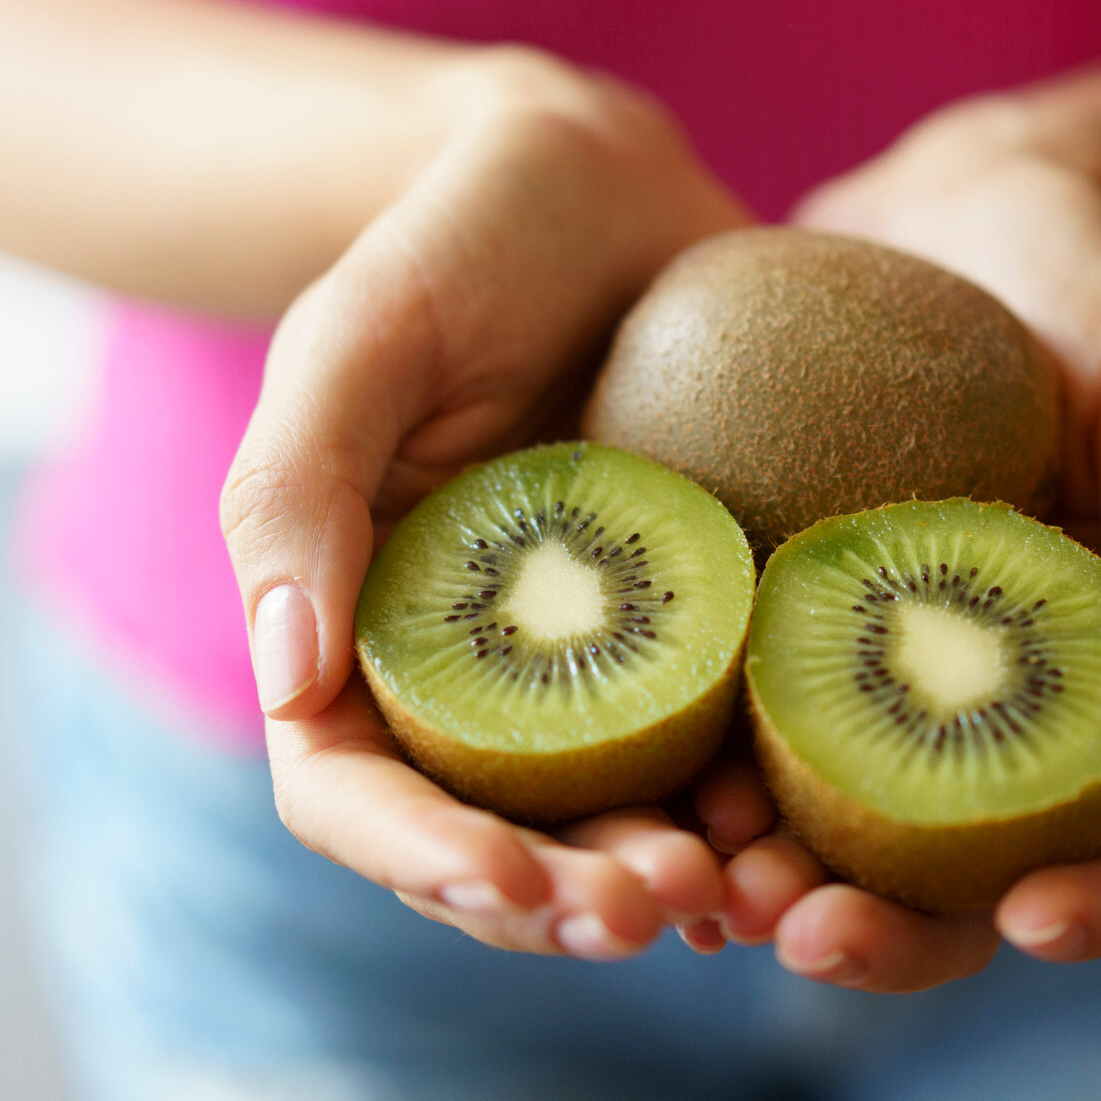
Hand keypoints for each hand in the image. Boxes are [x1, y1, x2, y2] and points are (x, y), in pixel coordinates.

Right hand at [222, 48, 754, 957]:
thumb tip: (286, 676)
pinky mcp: (705, 639)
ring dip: (677, 885)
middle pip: (498, 845)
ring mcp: (597, 671)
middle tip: (665, 908)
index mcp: (361, 634)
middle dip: (570, 902)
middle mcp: (477, 682)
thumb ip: (298, 490)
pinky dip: (764, 809)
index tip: (510, 879)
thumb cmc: (461, 242)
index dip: (422, 857)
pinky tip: (814, 826)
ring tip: (749, 893)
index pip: (358, 793)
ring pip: (618, 827)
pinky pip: (729, 751)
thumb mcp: (361, 335)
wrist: (608, 193)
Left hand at [695, 96, 1100, 990]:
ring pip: (828, 838)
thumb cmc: (1086, 295)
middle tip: (800, 930)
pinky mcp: (773, 627)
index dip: (1100, 900)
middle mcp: (981, 716)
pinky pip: (731, 727)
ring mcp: (870, 682)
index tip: (1034, 919)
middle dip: (889, 935)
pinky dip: (689, 781)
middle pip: (957, 884)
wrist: (951, 214)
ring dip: (767, 886)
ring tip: (696, 887)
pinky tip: (630, 793)